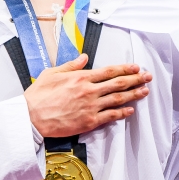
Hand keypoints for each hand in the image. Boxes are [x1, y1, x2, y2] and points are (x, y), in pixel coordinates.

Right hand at [24, 53, 151, 137]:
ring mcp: (90, 107)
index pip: (109, 71)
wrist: (31, 117)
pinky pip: (111, 116)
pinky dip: (122, 113)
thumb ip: (71, 65)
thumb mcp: (52, 73)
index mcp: (80, 77)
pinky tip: (131, 110)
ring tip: (145, 91)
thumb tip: (84, 58)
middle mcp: (89, 91)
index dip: (125, 69)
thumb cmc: (38, 96)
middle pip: (118, 84)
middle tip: (147, 77)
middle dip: (135, 79)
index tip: (136, 67)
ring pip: (118, 99)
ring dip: (133, 95)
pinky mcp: (89, 122)